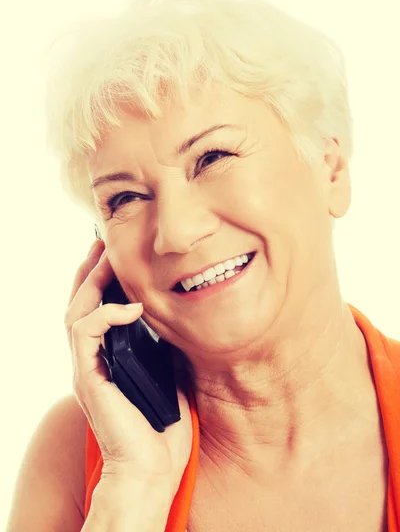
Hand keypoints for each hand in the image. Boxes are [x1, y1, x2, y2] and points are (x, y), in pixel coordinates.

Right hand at [64, 240, 192, 496]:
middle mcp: (90, 360)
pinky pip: (86, 332)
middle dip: (89, 270)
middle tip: (102, 242)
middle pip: (78, 304)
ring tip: (107, 257)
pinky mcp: (89, 377)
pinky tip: (132, 306)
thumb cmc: (161, 426)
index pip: (93, 310)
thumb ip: (161, 344)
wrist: (151, 468)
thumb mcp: (165, 373)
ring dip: (91, 282)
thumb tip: (174, 314)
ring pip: (75, 312)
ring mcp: (86, 368)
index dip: (99, 281)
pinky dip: (107, 313)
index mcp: (105, 359)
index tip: (114, 255)